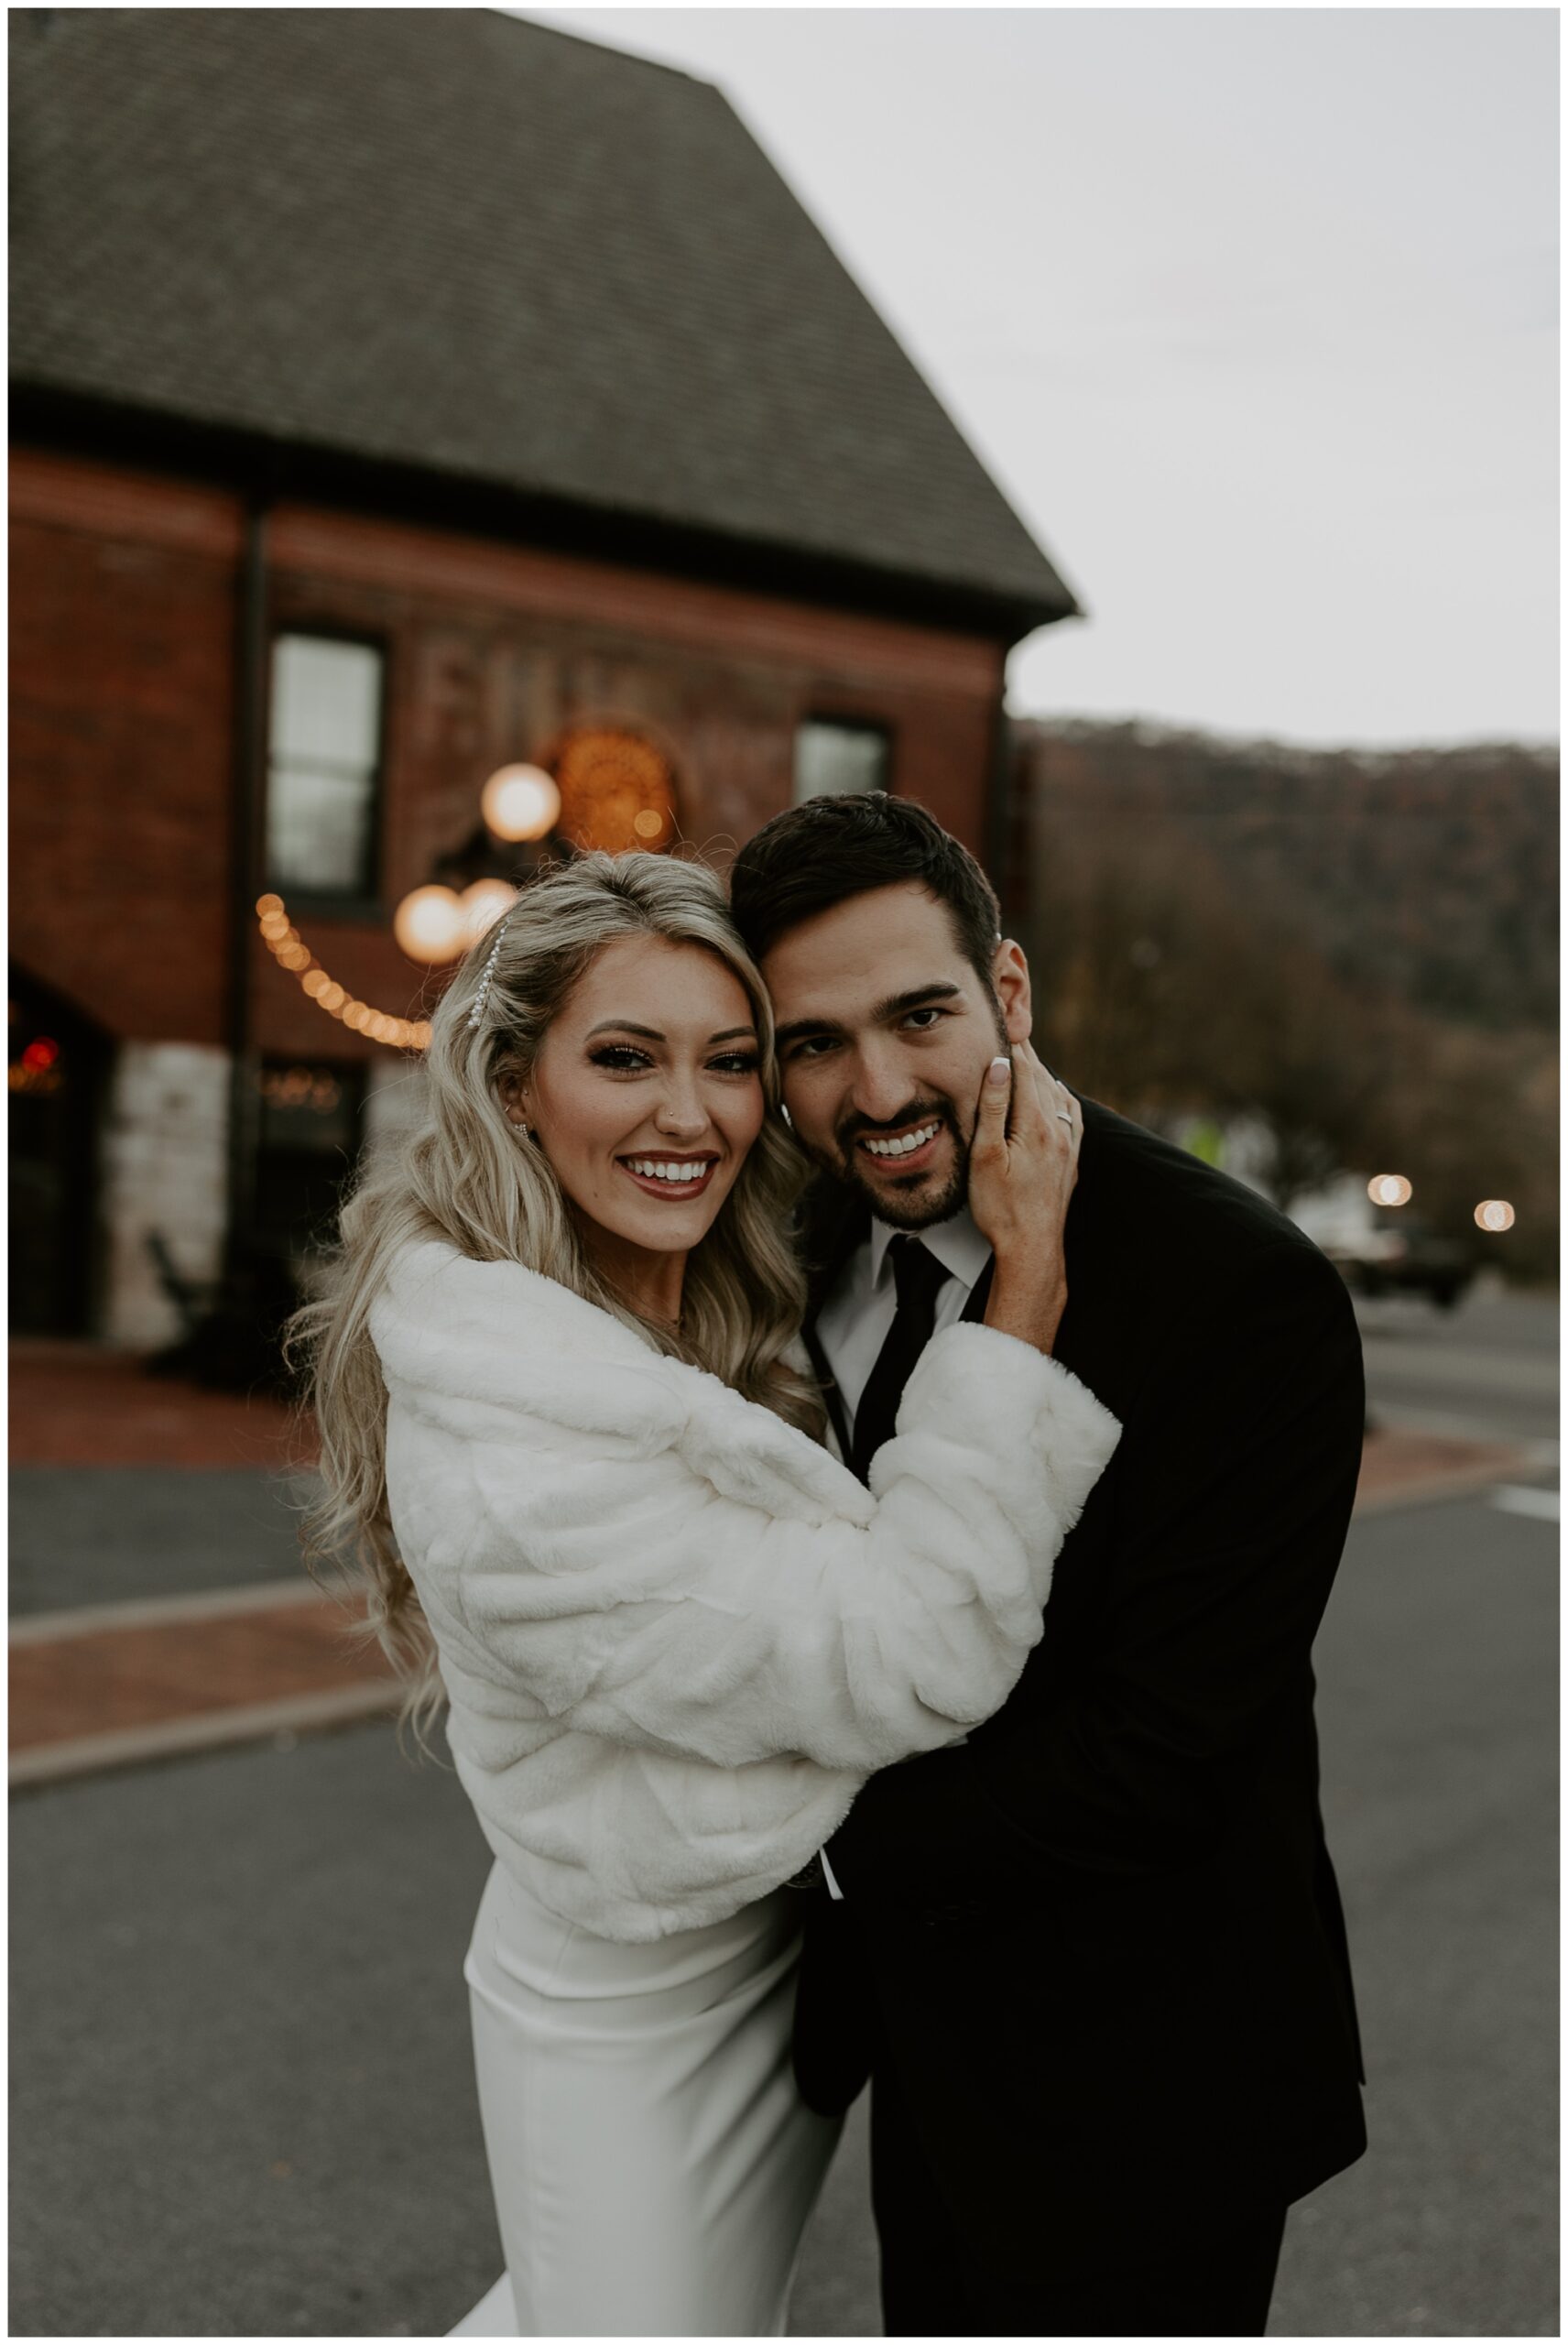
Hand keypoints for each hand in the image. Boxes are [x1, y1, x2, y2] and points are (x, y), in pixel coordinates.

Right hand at [970, 1041, 1079, 1354]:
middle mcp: (1058, 1129)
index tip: (1002, 1019)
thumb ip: (993, 1108)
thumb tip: (1000, 1065)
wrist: (1033, 1248)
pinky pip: (1071, 1114)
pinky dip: (1060, 1095)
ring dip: (1042, 1072)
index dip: (1011, 1043)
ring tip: (1027, 1055)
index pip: (1022, 1071)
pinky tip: (1055, 1093)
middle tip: (1013, 1026)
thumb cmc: (1001, 1208)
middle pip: (1041, 1078)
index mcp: (1035, 1124)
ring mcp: (1069, 1144)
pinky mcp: (1072, 1158)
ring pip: (1057, 1094)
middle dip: (1026, 1052)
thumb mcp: (985, 1157)